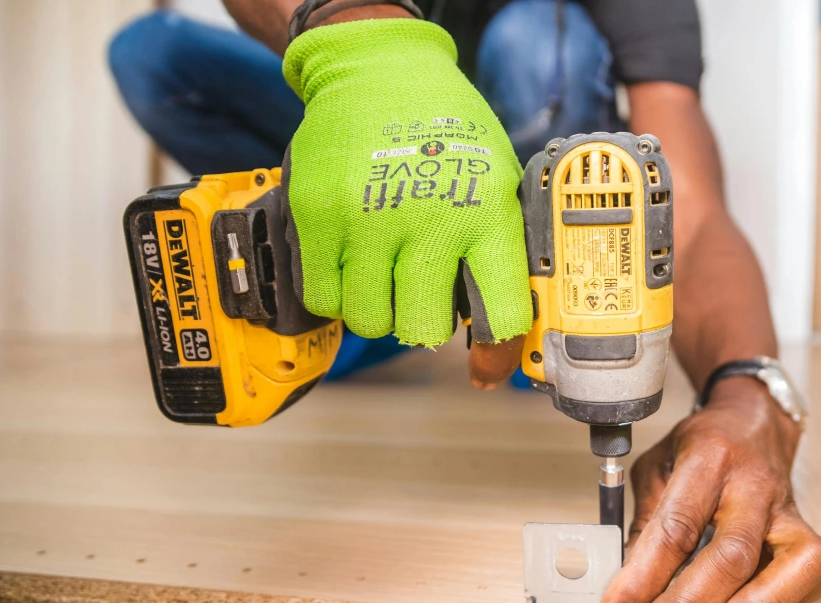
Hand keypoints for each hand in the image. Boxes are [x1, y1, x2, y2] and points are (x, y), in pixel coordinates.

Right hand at [281, 18, 530, 386]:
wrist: (379, 71)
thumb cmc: (447, 133)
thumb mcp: (497, 182)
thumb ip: (499, 252)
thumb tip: (503, 337)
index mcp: (487, 214)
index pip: (501, 313)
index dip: (497, 352)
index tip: (487, 365)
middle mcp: (429, 220)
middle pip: (423, 330)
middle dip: (423, 323)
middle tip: (420, 295)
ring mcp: (367, 219)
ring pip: (370, 321)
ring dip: (378, 309)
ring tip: (384, 271)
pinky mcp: (317, 216)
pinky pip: (322, 298)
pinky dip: (336, 293)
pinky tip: (352, 263)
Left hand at [605, 377, 820, 601]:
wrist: (754, 422)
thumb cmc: (704, 446)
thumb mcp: (657, 468)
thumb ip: (643, 523)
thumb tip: (628, 582)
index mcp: (710, 459)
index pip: (677, 526)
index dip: (646, 573)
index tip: (620, 601)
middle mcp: (755, 485)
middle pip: (732, 556)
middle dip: (690, 600)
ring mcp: (788, 511)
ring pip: (789, 569)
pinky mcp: (809, 533)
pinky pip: (813, 575)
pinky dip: (782, 599)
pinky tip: (750, 601)